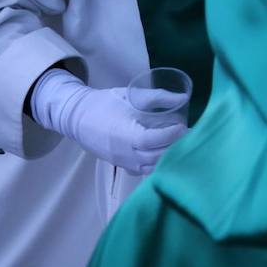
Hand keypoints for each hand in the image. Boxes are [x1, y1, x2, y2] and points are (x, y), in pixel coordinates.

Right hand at [29, 69, 186, 173]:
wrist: (77, 117)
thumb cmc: (105, 104)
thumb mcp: (131, 96)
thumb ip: (157, 97)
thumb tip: (184, 97)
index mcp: (125, 134)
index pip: (152, 140)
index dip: (170, 135)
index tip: (184, 126)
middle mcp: (124, 153)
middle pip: (155, 157)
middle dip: (174, 147)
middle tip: (190, 136)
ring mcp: (122, 162)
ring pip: (151, 167)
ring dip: (167, 157)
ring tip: (180, 145)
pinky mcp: (121, 165)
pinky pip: (143, 171)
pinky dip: (157, 165)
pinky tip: (166, 154)